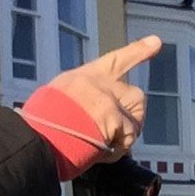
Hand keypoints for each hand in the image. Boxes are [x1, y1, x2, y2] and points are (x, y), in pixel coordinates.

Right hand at [49, 36, 160, 159]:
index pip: (115, 60)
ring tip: (102, 144)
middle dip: (133, 116)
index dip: (138, 51)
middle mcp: (98, 84)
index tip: (156, 42)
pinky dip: (118, 150)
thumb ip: (82, 100)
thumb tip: (92, 116)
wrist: (38, 137)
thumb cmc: (43, 126)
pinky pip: (127, 139)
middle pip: (135, 96)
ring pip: (135, 119)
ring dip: (125, 135)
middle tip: (119, 133)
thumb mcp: (57, 100)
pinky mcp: (114, 118)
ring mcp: (108, 100)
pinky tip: (101, 153)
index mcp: (83, 78)